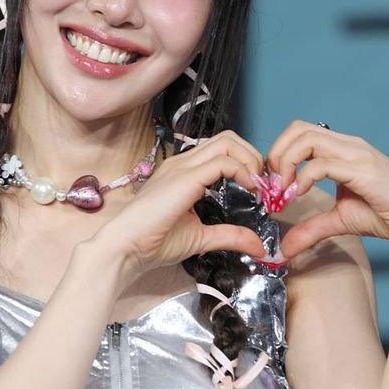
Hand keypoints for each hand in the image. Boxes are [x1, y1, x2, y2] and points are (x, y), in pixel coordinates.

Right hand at [92, 130, 266, 279]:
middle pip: (227, 138)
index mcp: (183, 172)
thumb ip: (230, 236)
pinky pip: (222, 162)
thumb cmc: (152, 244)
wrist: (125, 249)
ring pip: (227, 142)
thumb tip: (258, 246)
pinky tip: (249, 190)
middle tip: (263, 183)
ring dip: (250, 159)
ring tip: (257, 185)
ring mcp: (181, 167)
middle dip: (252, 155)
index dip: (246, 162)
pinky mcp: (184, 178)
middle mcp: (182, 163)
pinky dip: (243, 171)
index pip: (221, 149)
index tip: (258, 189)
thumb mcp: (201, 238)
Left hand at [266, 120, 388, 258]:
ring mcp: (357, 154)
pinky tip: (300, 195)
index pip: (300, 132)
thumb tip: (285, 247)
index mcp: (342, 149)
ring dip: (286, 162)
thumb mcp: (339, 220)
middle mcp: (349, 145)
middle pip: (298, 128)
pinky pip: (322, 164)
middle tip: (273, 185)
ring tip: (284, 190)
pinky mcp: (363, 170)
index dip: (279, 152)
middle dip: (277, 154)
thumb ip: (311, 228)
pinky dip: (303, 178)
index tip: (273, 183)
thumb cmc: (386, 214)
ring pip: (307, 138)